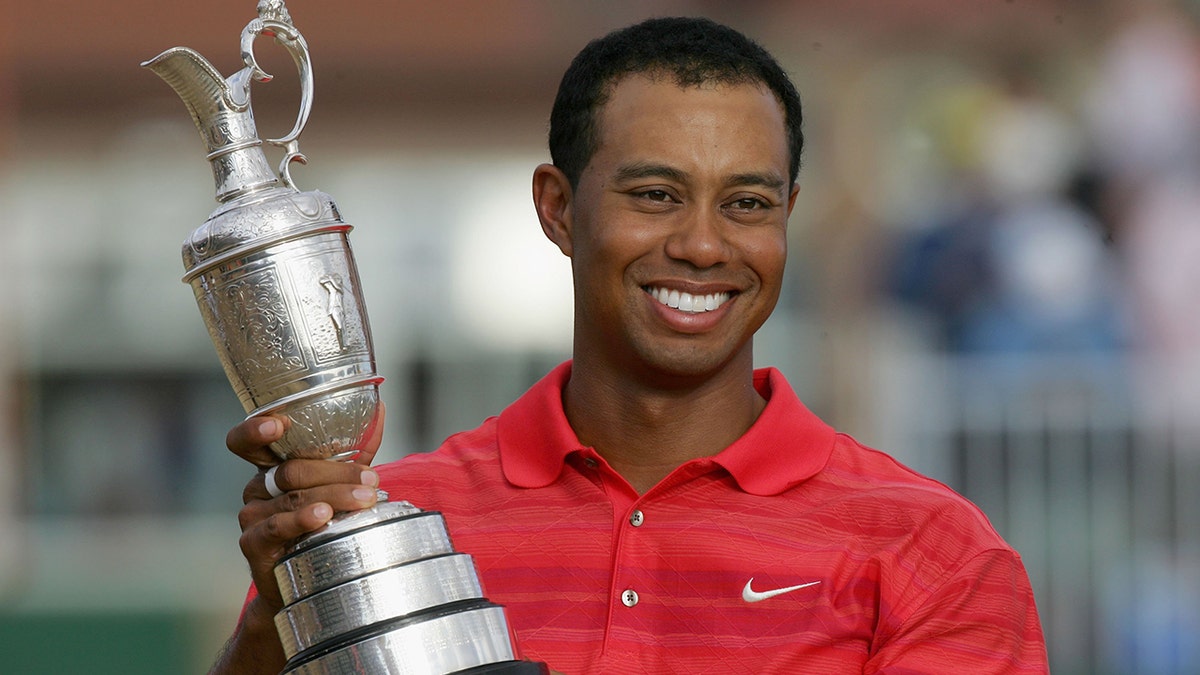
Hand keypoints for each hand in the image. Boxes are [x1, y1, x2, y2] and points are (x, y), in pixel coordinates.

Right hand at [226, 404, 385, 610]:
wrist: (307, 579)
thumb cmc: (322, 521)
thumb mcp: (338, 480)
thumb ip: (355, 447)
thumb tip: (380, 409)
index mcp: (270, 466)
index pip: (246, 440)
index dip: (255, 429)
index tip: (278, 424)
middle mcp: (256, 488)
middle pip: (290, 470)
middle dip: (335, 473)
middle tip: (370, 481)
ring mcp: (252, 516)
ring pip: (292, 498)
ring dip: (333, 496)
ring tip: (363, 500)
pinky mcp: (253, 544)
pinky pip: (277, 527)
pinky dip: (301, 520)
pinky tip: (322, 517)